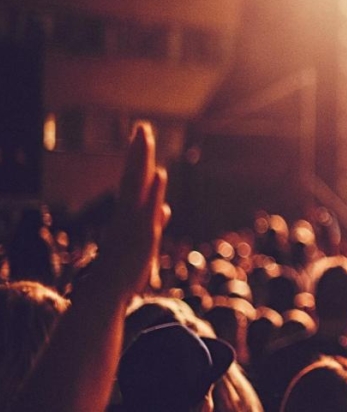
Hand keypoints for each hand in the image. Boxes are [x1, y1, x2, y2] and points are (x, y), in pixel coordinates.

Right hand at [98, 123, 169, 295]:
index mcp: (130, 212)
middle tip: (142, 126)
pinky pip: (147, 208)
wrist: (107, 292)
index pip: (135, 179)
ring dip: (141, 162)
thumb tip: (166, 207)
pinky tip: (159, 173)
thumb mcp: (147, 240)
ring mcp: (133, 222)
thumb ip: (155, 221)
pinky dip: (153, 191)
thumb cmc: (125, 269)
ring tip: (145, 140)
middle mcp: (129, 213)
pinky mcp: (140, 235)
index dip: (139, 158)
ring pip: (137, 186)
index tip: (141, 135)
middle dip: (138, 151)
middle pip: (134, 176)